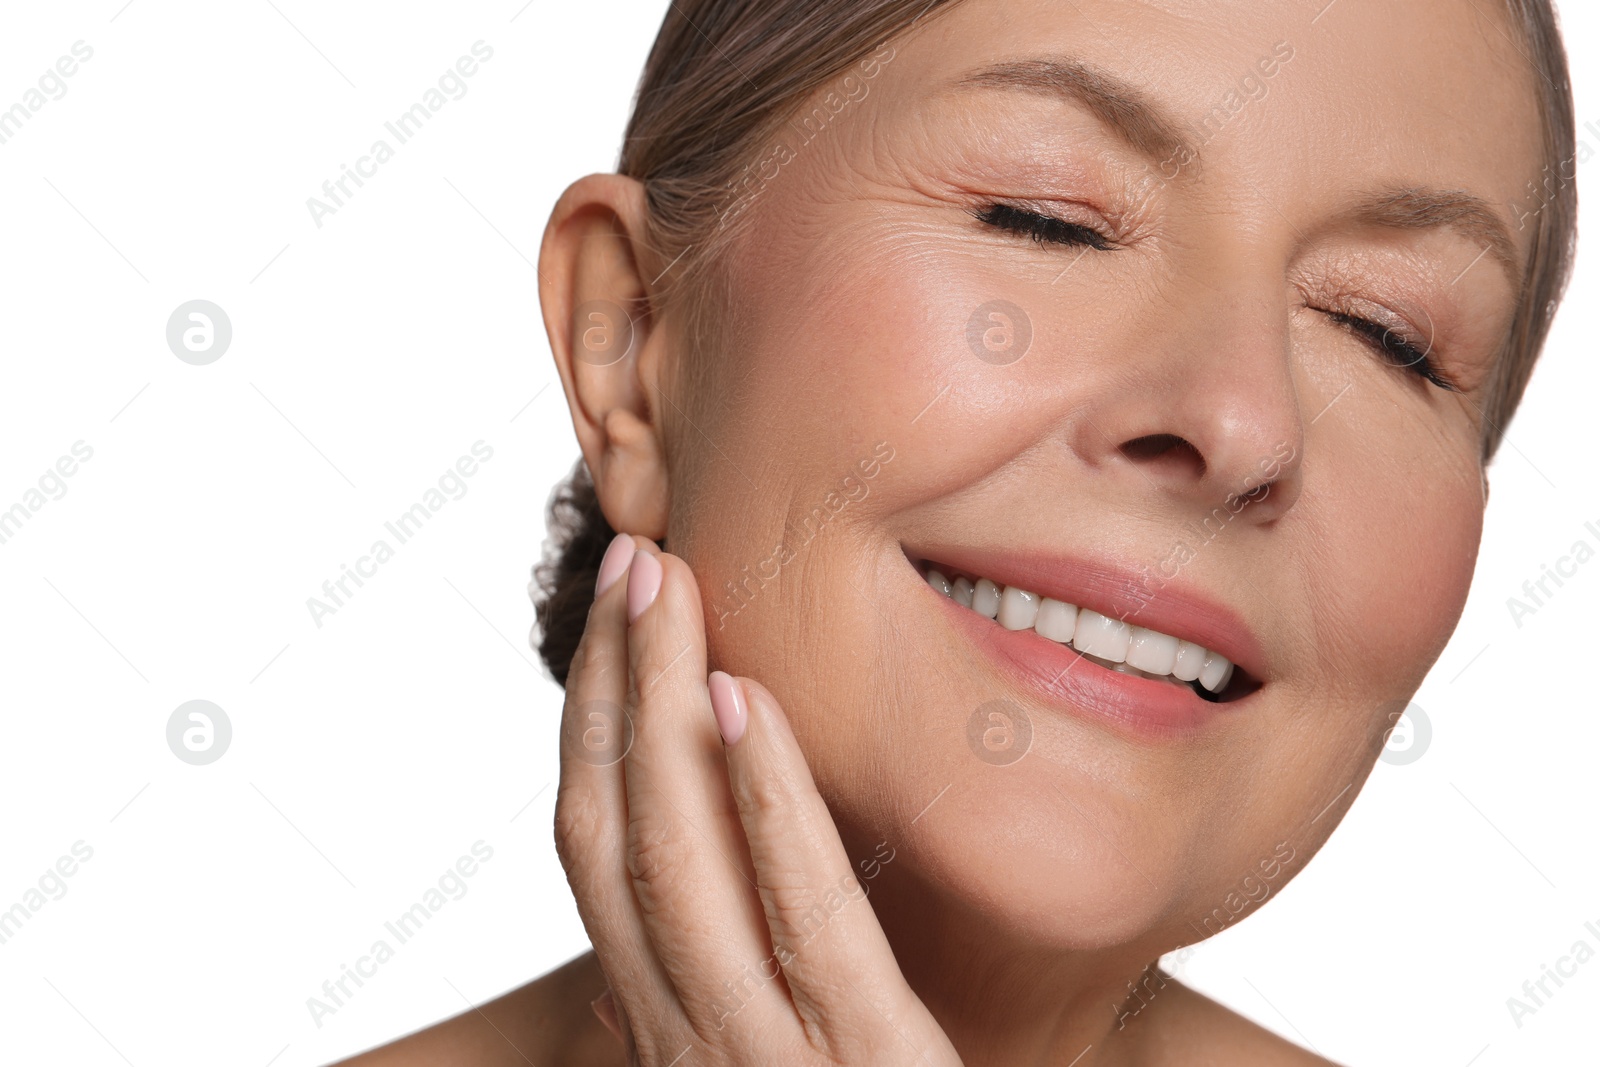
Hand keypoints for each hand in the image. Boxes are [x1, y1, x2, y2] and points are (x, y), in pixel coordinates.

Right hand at [553, 533, 963, 1064]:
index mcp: (666, 1026)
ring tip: (671, 593)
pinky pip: (801, 919)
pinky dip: (764, 805)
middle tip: (633, 560)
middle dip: (617, 685)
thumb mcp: (770, 1064)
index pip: (595, 852)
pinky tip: (748, 704)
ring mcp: (762, 1060)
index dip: (591, 723)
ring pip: (676, 860)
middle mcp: (686, 1039)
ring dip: (663, 708)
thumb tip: (653, 936)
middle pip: (618, 833)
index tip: (617, 615)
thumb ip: (716, 1003)